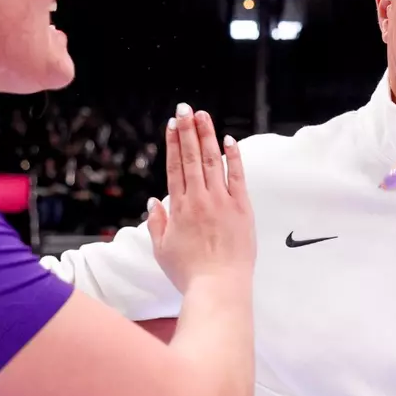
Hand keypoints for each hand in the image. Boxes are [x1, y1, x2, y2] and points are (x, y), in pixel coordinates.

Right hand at [149, 104, 254, 293]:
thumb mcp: (162, 249)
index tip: (172, 124)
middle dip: (187, 130)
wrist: (218, 287)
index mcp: (179, 208)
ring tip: (202, 115)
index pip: (175, 167)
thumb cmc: (189, 272)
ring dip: (207, 136)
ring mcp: (222, 201)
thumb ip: (156, 223)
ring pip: (212, 161)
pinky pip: (237, 176)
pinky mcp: (242, 208)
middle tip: (184, 109)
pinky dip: (233, 157)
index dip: (173, 143)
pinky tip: (229, 140)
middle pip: (192, 157)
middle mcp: (199, 199)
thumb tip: (154, 202)